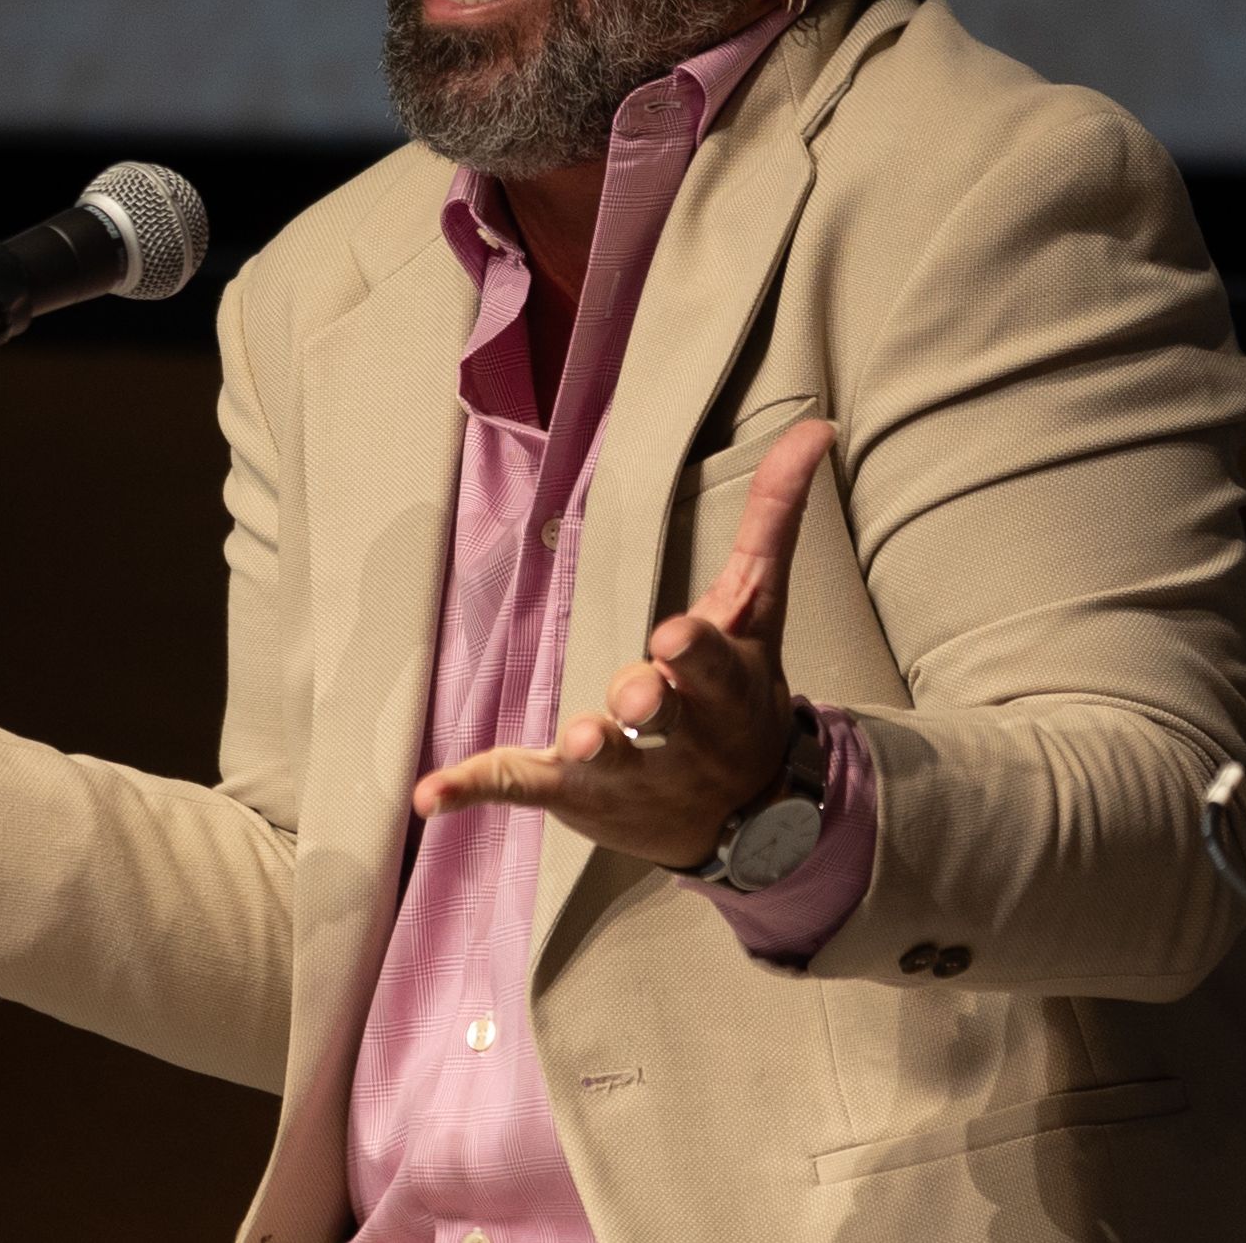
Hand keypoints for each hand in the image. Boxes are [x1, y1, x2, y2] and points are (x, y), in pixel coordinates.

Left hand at [413, 419, 832, 870]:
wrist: (746, 818)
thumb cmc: (742, 695)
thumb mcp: (758, 609)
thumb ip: (773, 519)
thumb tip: (814, 427)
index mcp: (723, 683)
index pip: (712, 662)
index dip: (695, 651)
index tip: (675, 636)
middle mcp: (680, 733)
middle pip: (666, 713)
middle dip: (651, 702)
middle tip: (636, 697)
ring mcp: (625, 768)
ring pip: (603, 760)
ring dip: (587, 749)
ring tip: (573, 742)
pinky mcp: (574, 792)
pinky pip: (521, 787)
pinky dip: (474, 788)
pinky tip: (432, 793)